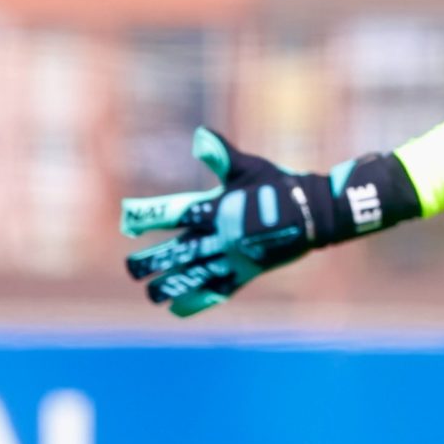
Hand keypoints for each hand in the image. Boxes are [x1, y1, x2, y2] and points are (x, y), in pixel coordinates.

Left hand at [120, 127, 418, 316]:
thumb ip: (221, 155)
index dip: (150, 217)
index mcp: (219, 208)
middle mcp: (223, 236)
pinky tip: (176, 309)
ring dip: (170, 285)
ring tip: (149, 293)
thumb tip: (200, 135)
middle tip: (130, 268)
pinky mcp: (247, 274)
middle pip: (180, 251)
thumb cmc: (277, 185)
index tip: (128, 223)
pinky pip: (219, 291)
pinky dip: (198, 301)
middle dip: (152, 261)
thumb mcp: (249, 168)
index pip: (176, 213)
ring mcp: (235, 258)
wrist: (316, 213)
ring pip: (196, 276)